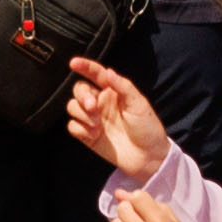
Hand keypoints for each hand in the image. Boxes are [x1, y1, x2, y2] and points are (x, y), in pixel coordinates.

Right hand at [62, 54, 174, 182]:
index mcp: (113, 92)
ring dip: (81, 113)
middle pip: (79, 90)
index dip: (84, 66)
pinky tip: (93, 134)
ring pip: (72, 107)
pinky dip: (80, 128)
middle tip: (92, 107)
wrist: (148, 157)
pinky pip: (72, 126)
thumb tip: (108, 72)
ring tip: (97, 124)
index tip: (73, 63)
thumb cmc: (148, 128)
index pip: (95, 74)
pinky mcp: (88, 135)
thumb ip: (123, 86)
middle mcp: (100, 103)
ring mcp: (93, 119)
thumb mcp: (139, 104)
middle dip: (82, 96)